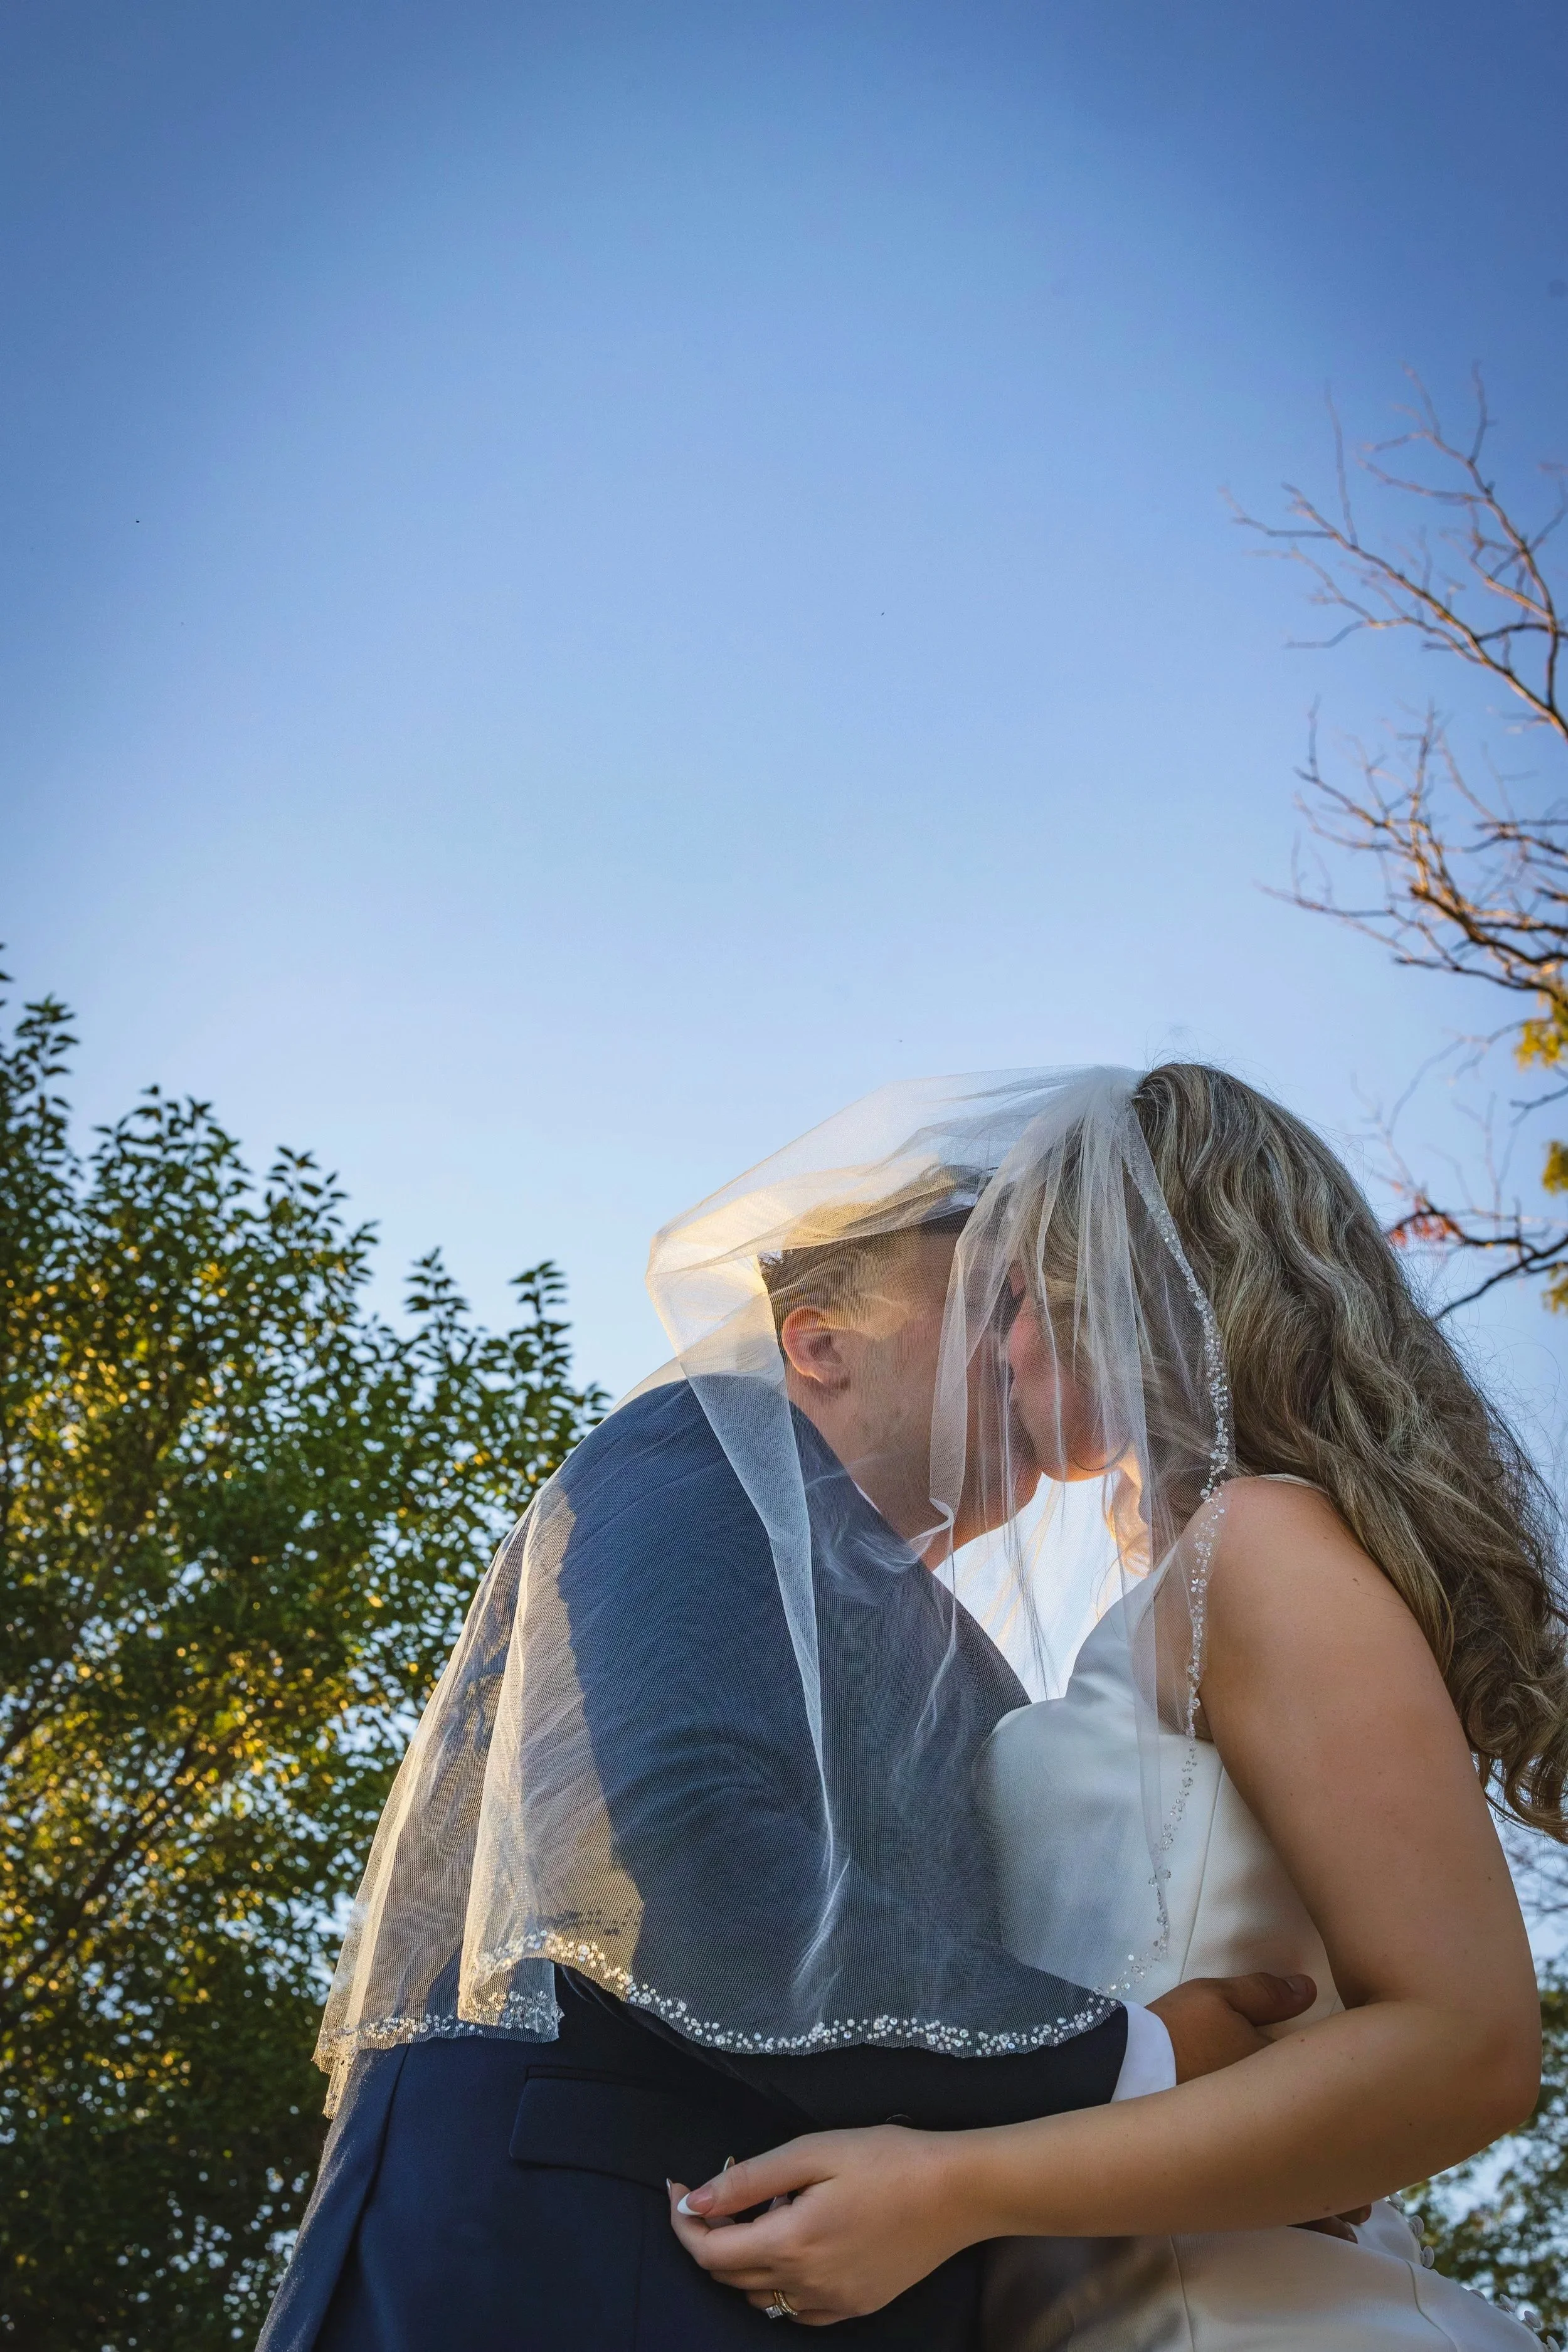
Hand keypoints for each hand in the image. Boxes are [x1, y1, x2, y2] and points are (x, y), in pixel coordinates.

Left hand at [668, 2125, 967, 2325]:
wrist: (957, 2192)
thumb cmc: (886, 2159)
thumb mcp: (814, 2151)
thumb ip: (749, 2179)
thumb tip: (696, 2201)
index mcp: (791, 2243)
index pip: (710, 2253)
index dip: (683, 2223)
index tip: (677, 2188)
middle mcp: (806, 2285)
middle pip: (730, 2277)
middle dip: (710, 2237)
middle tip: (717, 2193)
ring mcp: (832, 2302)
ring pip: (761, 2296)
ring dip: (742, 2261)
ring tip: (755, 2214)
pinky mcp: (855, 2306)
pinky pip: (796, 2310)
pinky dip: (777, 2284)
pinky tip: (791, 2248)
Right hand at [1147, 1972, 1366, 2237]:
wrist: (1125, 2081)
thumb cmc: (1174, 2036)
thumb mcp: (1214, 1998)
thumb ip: (1263, 1992)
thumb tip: (1309, 1988)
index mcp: (1288, 2073)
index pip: (1338, 2082)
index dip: (1360, 2091)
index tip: (1384, 2101)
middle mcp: (1286, 2125)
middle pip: (1336, 2146)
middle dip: (1359, 2160)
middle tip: (1380, 2171)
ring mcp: (1265, 2162)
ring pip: (1320, 2190)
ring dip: (1343, 2200)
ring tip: (1360, 2215)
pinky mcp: (1239, 2188)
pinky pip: (1293, 2214)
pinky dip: (1317, 2225)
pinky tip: (1329, 2232)